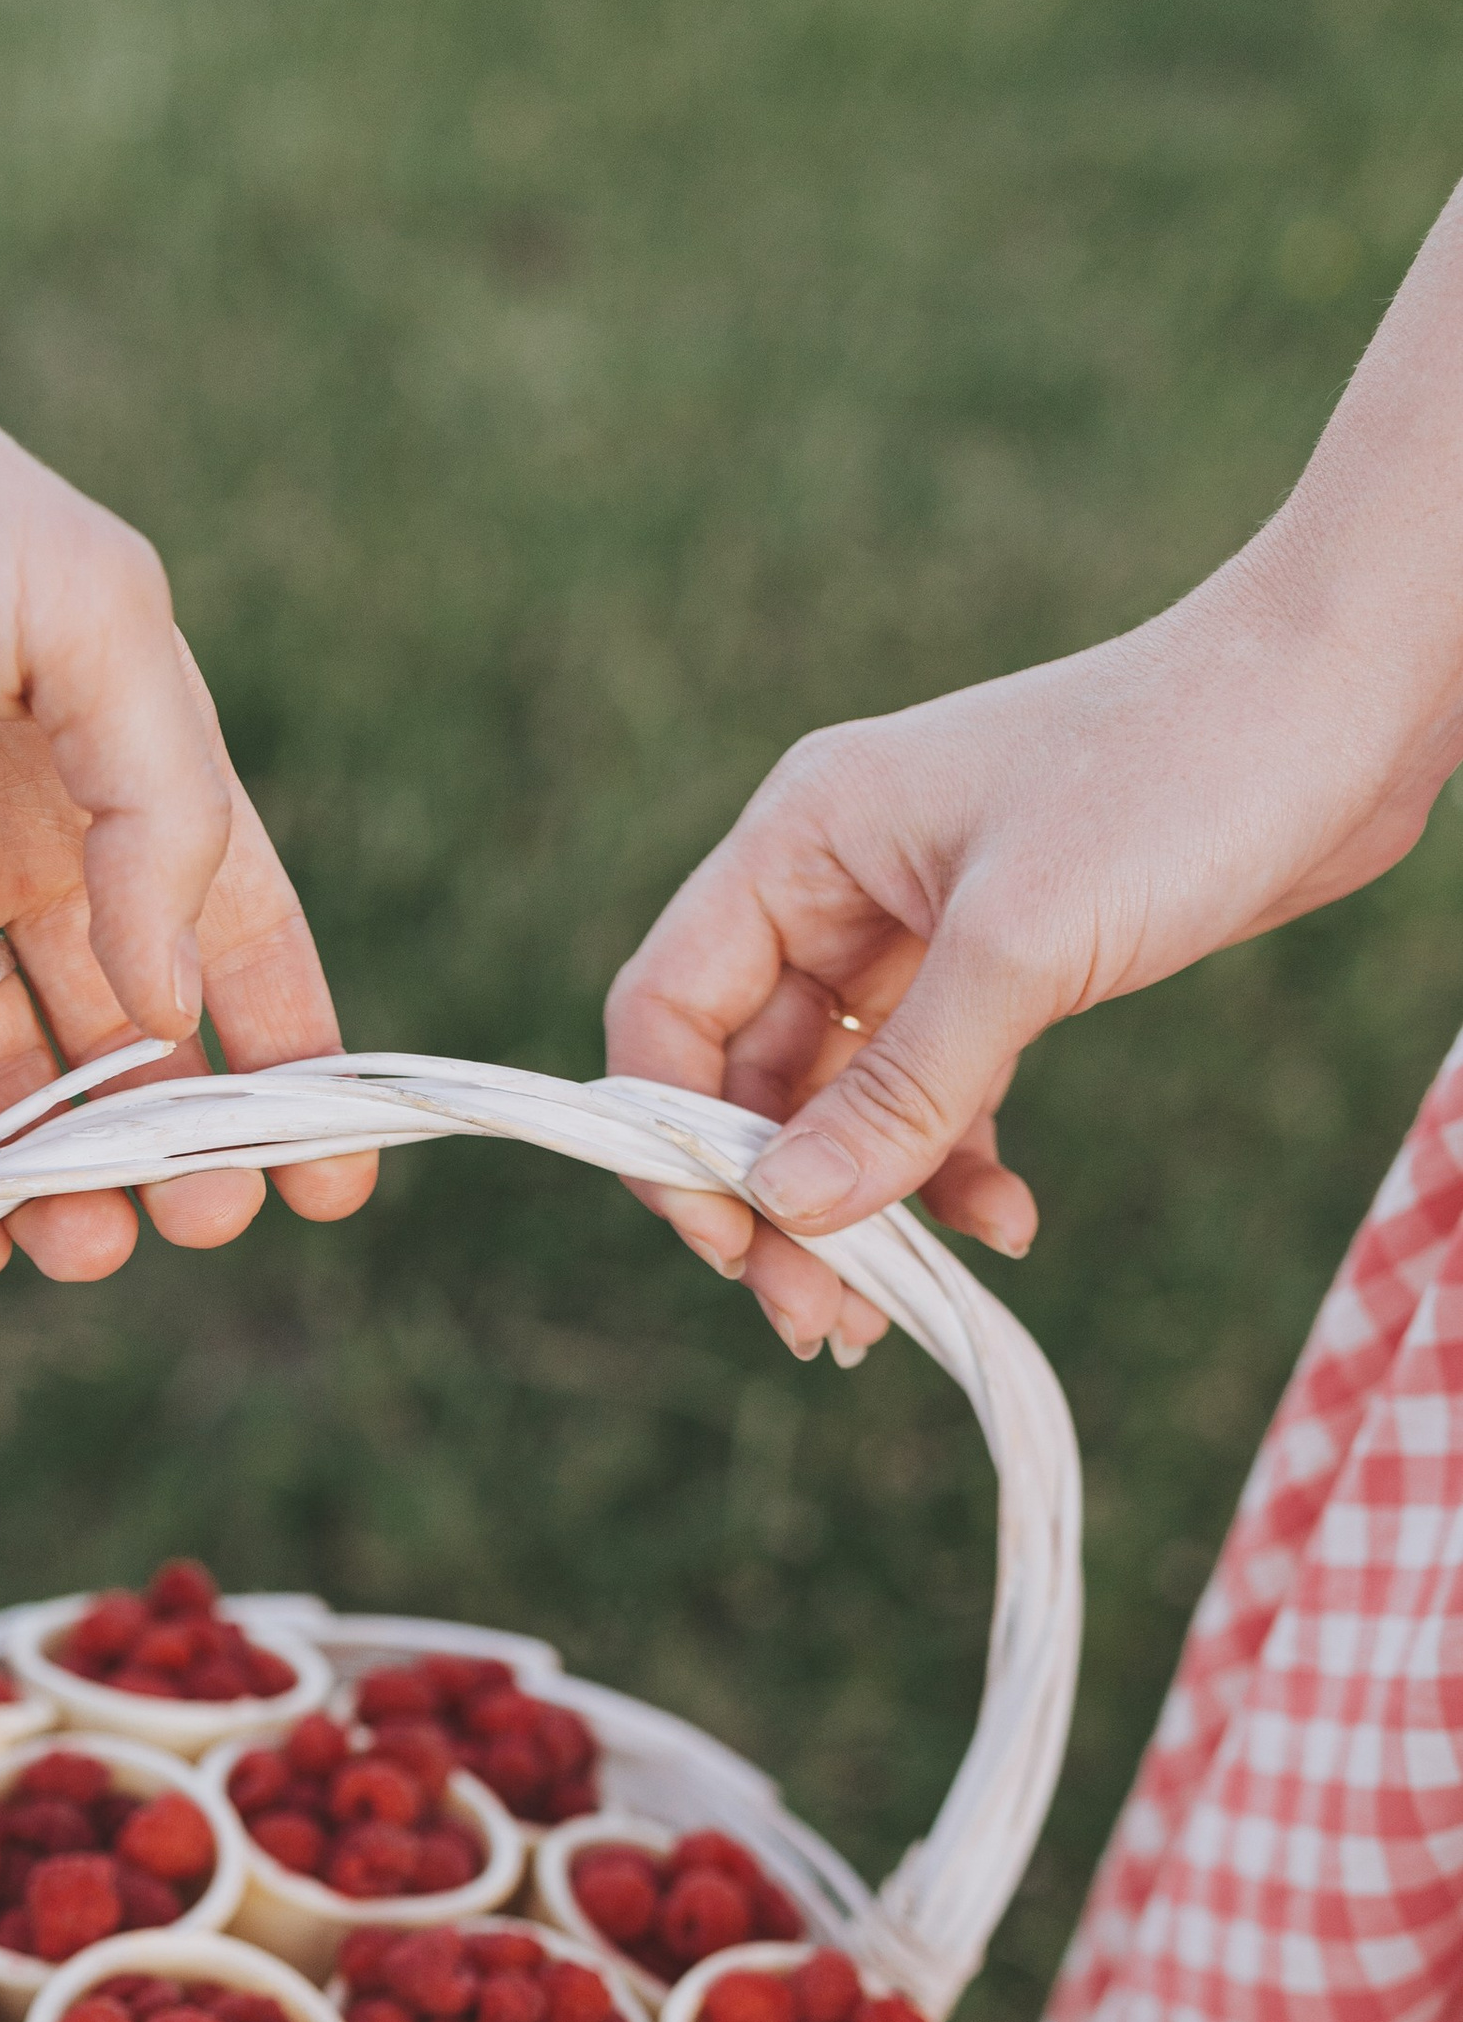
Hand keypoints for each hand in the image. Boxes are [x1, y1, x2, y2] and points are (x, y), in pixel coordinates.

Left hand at [0, 309, 372, 1282]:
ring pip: (9, 1082)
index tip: (330, 1175)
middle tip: (197, 1223)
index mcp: (118, 751)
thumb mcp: (84, 607)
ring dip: (56, 1178)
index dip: (292, 1048)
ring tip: (82, 1244)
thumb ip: (161, 804)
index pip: (234, 926)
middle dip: (175, 1143)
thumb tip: (171, 1004)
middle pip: (128, 1033)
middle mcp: (24, 839)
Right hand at [605, 514, 1462, 1360]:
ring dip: (865, 1206)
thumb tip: (787, 1211)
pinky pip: (937, 1094)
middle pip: (750, 1076)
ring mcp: (920, 929)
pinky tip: (1009, 1222)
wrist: (1349, 700)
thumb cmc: (1178, 773)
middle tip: (822, 1321)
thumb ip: (898, 1091)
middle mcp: (838, 884)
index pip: (671, 1008)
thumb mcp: (1020, 948)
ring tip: (898, 1309)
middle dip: (781, 1202)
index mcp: (802, 840)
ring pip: (844, 1101)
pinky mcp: (1003, 968)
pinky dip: (956, 1165)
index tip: (736, 1244)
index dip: (677, 1136)